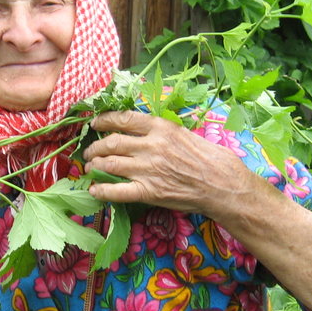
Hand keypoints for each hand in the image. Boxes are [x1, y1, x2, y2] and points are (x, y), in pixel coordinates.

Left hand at [81, 111, 247, 216]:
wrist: (222, 184)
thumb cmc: (210, 158)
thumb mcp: (184, 133)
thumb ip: (161, 131)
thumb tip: (140, 130)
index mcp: (161, 127)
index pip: (123, 119)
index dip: (103, 121)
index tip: (94, 124)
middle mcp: (151, 146)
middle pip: (111, 142)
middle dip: (94, 147)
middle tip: (89, 151)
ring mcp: (148, 169)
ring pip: (109, 164)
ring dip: (94, 165)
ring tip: (90, 167)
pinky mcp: (149, 191)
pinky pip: (117, 191)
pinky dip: (102, 191)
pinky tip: (95, 190)